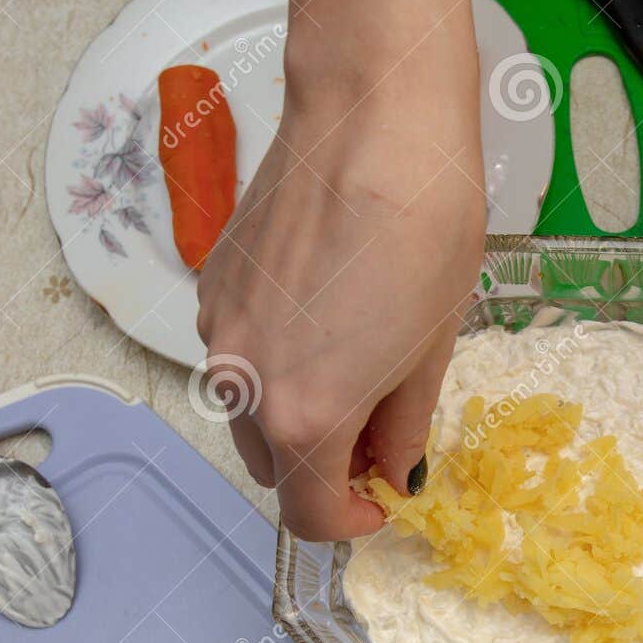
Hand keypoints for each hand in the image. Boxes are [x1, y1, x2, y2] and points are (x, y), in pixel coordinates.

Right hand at [194, 0, 483, 540]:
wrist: (373, 121)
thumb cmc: (421, 232)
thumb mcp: (430, 352)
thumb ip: (402, 430)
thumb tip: (394, 473)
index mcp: (304, 414)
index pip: (309, 515)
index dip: (350, 521)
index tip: (381, 500)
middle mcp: (244, 382)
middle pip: (274, 466)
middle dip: (324, 467)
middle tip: (379, 435)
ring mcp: (218, 330)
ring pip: (250, 411)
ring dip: (296, 414)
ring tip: (356, 365)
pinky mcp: (212, 284)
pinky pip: (238, 353)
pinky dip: (275, 362)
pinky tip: (324, 315)